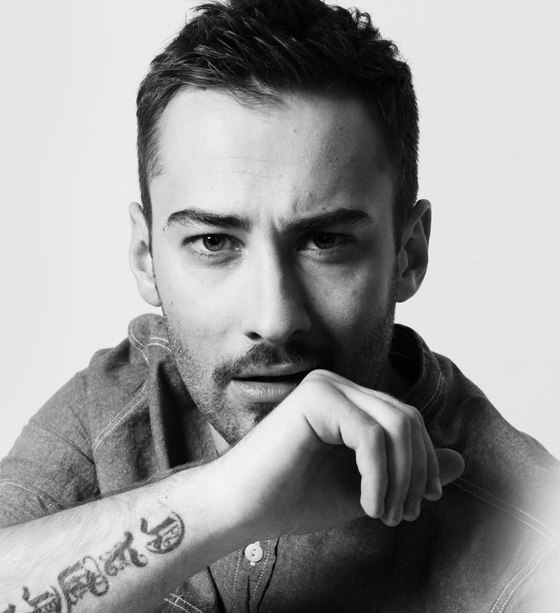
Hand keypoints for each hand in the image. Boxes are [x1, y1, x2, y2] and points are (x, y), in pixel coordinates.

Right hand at [213, 369, 463, 540]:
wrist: (241, 509)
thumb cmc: (294, 499)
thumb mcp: (366, 487)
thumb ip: (408, 471)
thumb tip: (459, 460)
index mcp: (346, 400)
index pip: (407, 420)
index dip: (423, 463)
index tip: (418, 505)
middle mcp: (337, 384)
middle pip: (408, 419)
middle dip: (417, 472)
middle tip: (404, 513)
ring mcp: (326, 386)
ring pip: (396, 425)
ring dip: (401, 478)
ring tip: (386, 514)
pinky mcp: (316, 397)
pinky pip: (371, 435)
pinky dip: (379, 477)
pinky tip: (368, 505)